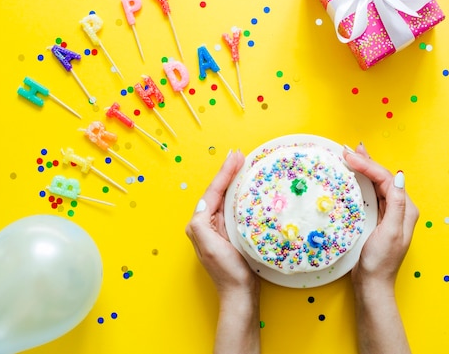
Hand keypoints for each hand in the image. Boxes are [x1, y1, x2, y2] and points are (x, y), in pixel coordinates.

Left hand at [185, 150, 258, 297]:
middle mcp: (206, 224)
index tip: (236, 156)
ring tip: (243, 164)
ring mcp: (219, 229)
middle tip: (240, 155)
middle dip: (228, 172)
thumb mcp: (209, 246)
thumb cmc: (227, 271)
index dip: (225, 172)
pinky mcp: (231, 234)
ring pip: (227, 198)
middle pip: (218, 191)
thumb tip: (204, 203)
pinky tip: (249, 187)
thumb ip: (202, 223)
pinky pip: (235, 208)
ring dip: (235, 181)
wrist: (240, 294)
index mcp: (199, 224)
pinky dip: (241, 195)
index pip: (213, 192)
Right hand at [343, 143, 418, 290]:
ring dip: (363, 169)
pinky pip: (370, 194)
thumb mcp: (390, 232)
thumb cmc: (380, 261)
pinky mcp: (377, 218)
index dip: (368, 165)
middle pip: (382, 178)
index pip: (387, 178)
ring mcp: (388, 213)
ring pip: (376, 184)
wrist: (372, 284)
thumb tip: (398, 176)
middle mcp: (399, 208)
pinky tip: (352, 175)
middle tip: (348, 149)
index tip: (349, 156)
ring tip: (350, 155)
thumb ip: (396, 204)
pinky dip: (360, 182)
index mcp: (405, 209)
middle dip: (366, 162)